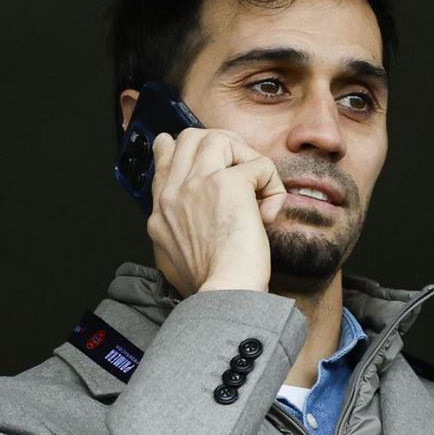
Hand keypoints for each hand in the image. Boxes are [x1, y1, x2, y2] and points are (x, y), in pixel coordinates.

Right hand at [146, 127, 285, 296]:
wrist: (222, 297)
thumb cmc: (207, 288)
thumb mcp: (173, 259)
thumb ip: (176, 234)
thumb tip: (189, 229)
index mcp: (161, 210)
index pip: (164, 156)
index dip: (187, 149)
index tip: (206, 162)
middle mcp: (174, 192)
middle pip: (190, 137)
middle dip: (220, 145)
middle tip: (241, 168)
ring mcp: (198, 184)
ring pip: (220, 138)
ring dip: (245, 157)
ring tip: (256, 187)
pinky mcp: (229, 184)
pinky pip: (259, 164)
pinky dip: (272, 185)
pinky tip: (269, 213)